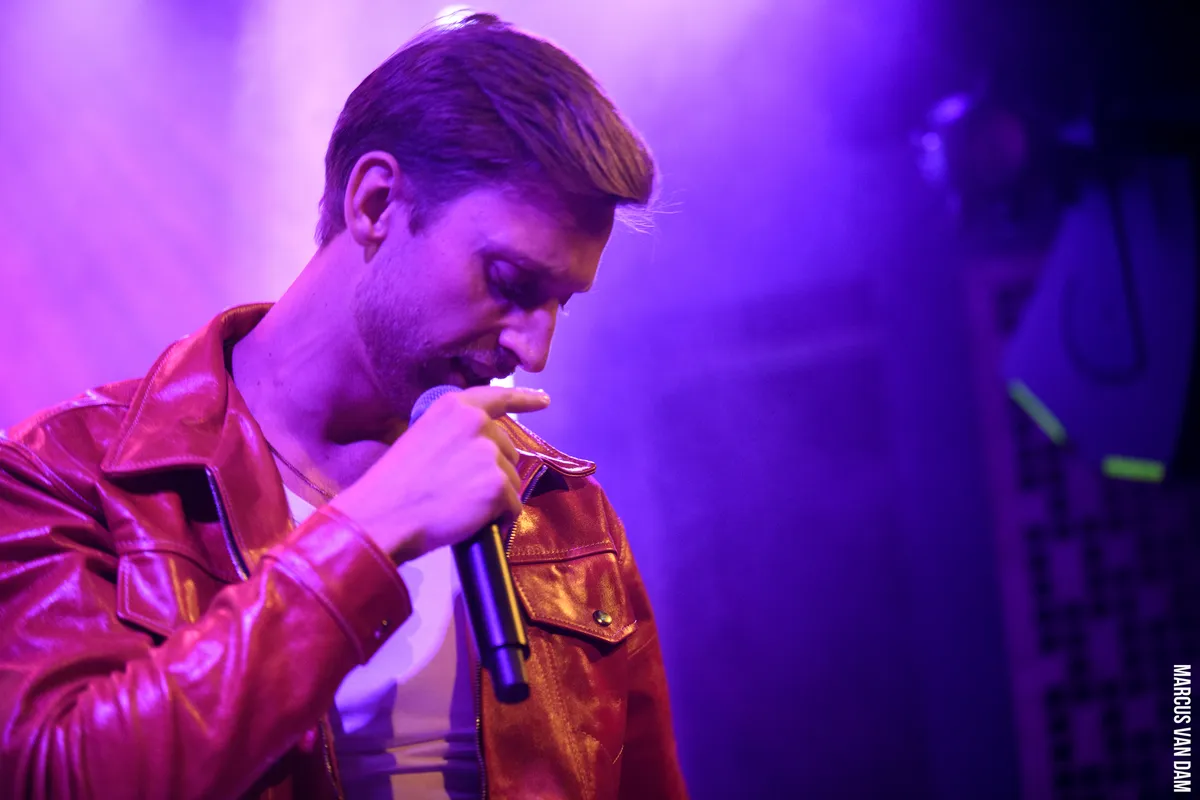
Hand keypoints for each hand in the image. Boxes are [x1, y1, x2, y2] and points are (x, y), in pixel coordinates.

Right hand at [329, 386, 550, 563]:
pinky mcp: (497, 485)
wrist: (383, 516)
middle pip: (508, 449)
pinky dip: (499, 519)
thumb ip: (455, 434)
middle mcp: (477, 423)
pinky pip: (513, 507)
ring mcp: (489, 454)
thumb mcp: (422, 438)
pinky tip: (471, 521)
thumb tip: (483, 450)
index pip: (499, 397)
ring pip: (512, 480)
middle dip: (493, 471)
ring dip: (495, 497)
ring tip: (459, 506)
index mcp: (454, 407)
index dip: (525, 399)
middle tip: (458, 489)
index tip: (543, 400)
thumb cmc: (393, 484)